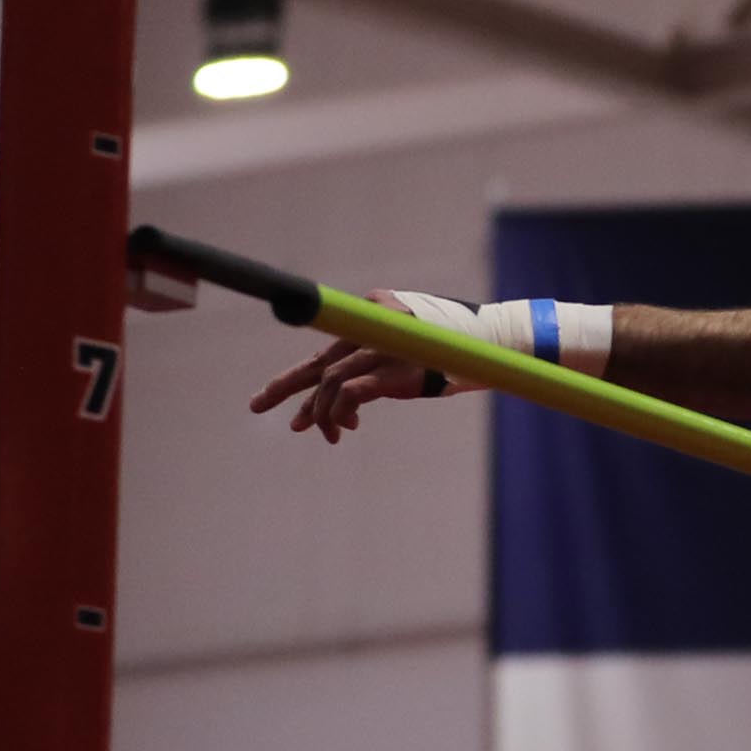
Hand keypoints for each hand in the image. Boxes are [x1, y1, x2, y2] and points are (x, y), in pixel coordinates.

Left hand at [247, 290, 452, 441]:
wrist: (494, 345)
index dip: (298, 377)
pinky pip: (350, 394)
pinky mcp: (393, 370)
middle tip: (256, 406)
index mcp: (372, 315)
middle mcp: (371, 326)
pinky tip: (346, 429)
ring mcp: (381, 347)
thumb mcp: (410, 347)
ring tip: (325, 435)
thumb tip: (345, 401)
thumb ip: (377, 360)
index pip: (327, 350)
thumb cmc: (454, 351)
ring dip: (320, 412)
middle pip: (317, 361)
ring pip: (329, 380)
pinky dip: (340, 413)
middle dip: (284, 388)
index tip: (271, 398)